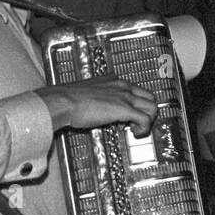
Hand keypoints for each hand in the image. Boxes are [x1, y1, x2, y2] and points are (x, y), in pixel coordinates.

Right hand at [36, 77, 156, 135]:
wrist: (62, 101)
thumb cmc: (68, 99)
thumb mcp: (89, 94)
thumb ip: (99, 98)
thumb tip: (102, 110)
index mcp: (114, 81)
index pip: (138, 90)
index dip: (137, 105)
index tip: (128, 115)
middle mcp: (122, 86)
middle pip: (150, 98)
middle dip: (147, 112)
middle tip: (136, 123)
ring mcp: (124, 97)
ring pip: (153, 107)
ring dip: (148, 121)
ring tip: (136, 129)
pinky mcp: (124, 109)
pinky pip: (145, 119)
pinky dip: (143, 129)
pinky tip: (134, 133)